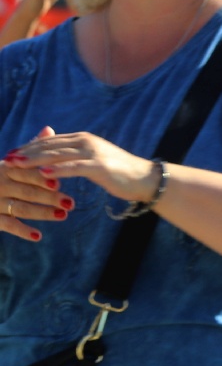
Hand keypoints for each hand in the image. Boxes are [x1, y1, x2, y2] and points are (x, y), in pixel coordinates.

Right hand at [0, 127, 72, 241]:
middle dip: (49, 197)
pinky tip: (38, 236)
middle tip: (71, 203)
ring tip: (63, 215)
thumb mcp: (11, 162)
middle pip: (27, 191)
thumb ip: (31, 149)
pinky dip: (22, 230)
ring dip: (42, 213)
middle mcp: (0, 184)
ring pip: (20, 208)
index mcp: (7, 169)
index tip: (62, 182)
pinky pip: (7, 225)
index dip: (44, 178)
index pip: (28, 172)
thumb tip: (49, 129)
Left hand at [5, 127, 158, 206]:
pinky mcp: (100, 166)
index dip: (29, 146)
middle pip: (51, 146)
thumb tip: (55, 147)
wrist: (143, 178)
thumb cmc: (116, 170)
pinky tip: (42, 173)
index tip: (10, 152)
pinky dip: (57, 170)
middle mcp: (87, 142)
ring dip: (35, 159)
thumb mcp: (91, 158)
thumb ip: (72, 152)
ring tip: (16, 164)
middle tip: (7, 158)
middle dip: (26, 152)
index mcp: (83, 139)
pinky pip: (74, 168)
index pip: (50, 141)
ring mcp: (94, 153)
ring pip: (58, 155)